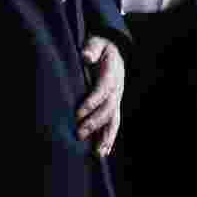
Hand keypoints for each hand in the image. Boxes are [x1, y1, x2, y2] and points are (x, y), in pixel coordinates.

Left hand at [78, 36, 125, 153]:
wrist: (115, 51)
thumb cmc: (102, 48)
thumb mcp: (97, 43)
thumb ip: (92, 49)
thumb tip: (86, 56)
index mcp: (112, 74)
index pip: (102, 90)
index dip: (92, 102)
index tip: (78, 113)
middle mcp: (117, 90)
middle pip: (108, 109)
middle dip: (94, 123)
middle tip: (79, 134)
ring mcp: (117, 100)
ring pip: (114, 121)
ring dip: (106, 138)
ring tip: (98, 153)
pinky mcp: (114, 107)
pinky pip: (113, 125)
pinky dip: (109, 140)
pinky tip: (103, 153)